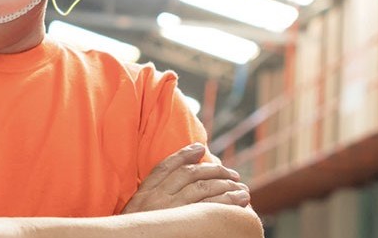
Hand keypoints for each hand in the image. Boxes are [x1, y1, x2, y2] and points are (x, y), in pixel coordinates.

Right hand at [121, 143, 249, 213]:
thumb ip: (150, 200)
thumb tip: (171, 190)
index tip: (200, 148)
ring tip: (243, 189)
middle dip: (214, 170)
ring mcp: (170, 212)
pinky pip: (210, 210)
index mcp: (143, 195)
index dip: (183, 154)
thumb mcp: (135, 215)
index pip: (164, 167)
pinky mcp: (183, 225)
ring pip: (202, 189)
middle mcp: (156, 199)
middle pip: (188, 174)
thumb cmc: (134, 233)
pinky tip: (240, 203)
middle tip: (232, 173)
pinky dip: (227, 204)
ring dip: (226, 186)